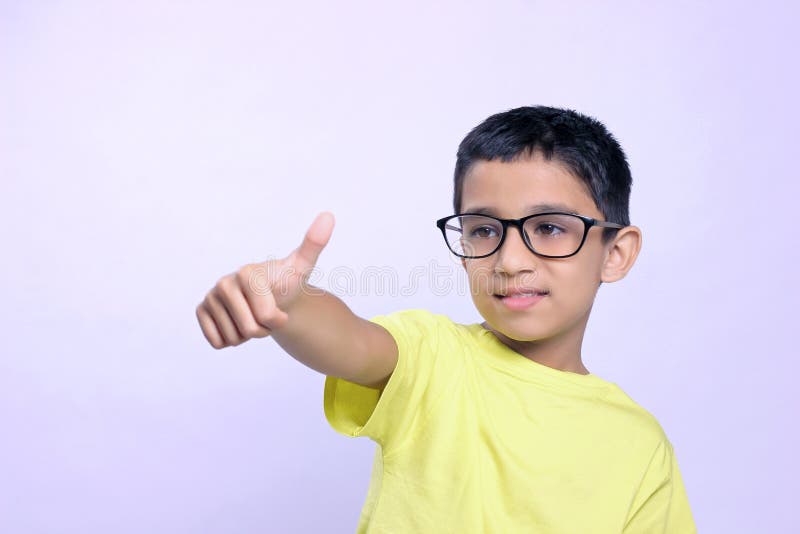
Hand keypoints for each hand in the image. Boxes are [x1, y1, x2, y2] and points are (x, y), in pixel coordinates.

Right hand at [196, 212, 334, 348]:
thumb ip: (314, 243)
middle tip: (265, 311)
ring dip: (247, 335)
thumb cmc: (286, 283)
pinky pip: (216, 342)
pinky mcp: (201, 310)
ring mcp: (210, 296)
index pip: (267, 317)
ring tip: (252, 314)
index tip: (279, 305)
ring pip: (233, 338)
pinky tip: (238, 321)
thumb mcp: (302, 266)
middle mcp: (223, 282)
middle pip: (249, 330)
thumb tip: (328, 215)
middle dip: (262, 329)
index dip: (278, 320)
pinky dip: (230, 339)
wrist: (271, 296)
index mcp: (246, 273)